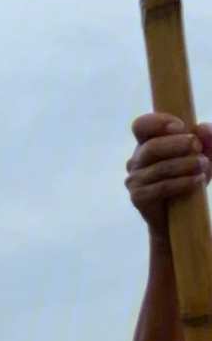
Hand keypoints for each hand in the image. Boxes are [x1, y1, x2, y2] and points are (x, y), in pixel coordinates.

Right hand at [126, 113, 211, 237]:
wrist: (179, 218)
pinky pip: (161, 187)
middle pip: (151, 147)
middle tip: (197, 146)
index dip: (158, 122)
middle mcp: (136, 160)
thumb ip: (207, 140)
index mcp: (146, 143)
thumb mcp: (202, 157)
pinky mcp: (138, 198)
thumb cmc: (188, 180)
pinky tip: (198, 181)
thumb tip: (203, 127)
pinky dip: (183, 183)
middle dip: (177, 145)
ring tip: (203, 166)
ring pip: (159, 168)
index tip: (181, 126)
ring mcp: (134, 180)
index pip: (141, 126)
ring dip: (185, 165)